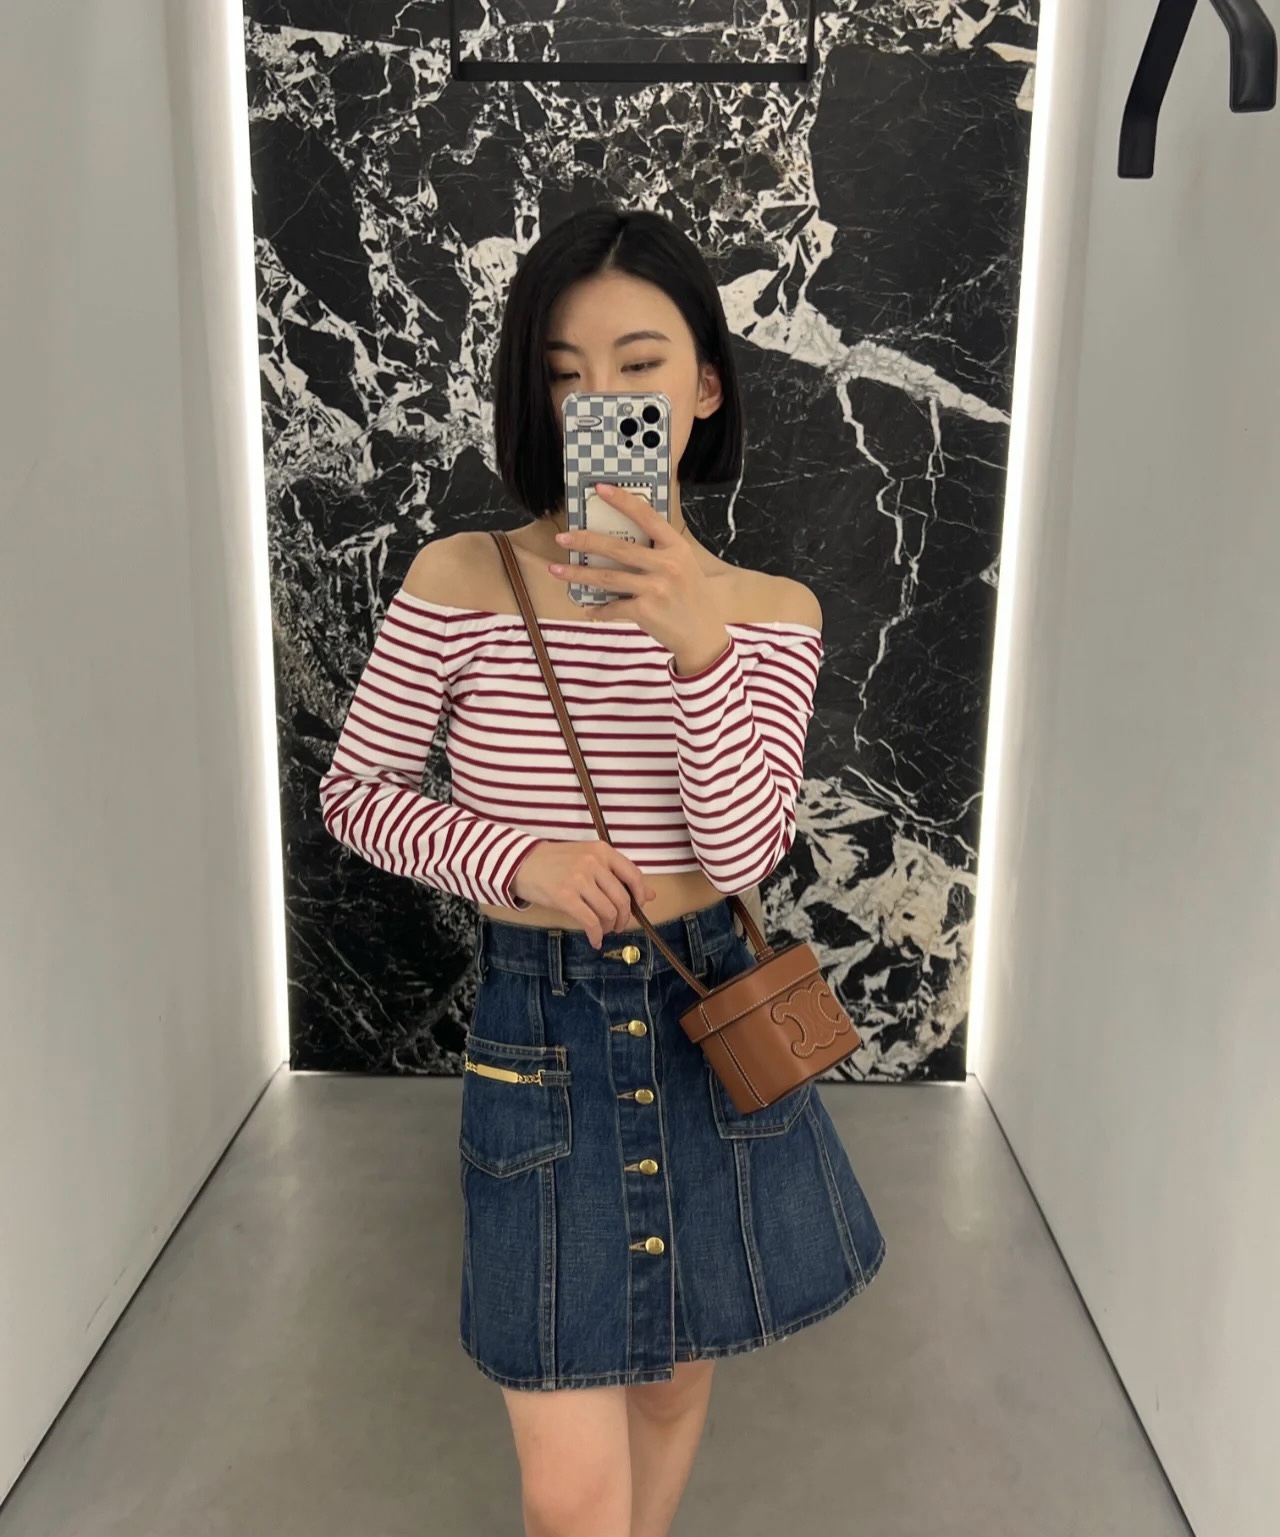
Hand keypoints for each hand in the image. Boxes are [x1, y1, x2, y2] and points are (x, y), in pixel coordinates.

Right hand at [511, 840, 657, 948]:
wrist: (521, 862)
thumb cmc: (557, 861)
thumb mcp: (589, 859)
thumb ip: (618, 874)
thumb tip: (651, 895)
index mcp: (602, 850)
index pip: (633, 875)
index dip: (640, 896)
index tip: (638, 908)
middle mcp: (593, 863)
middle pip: (622, 899)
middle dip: (624, 918)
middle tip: (617, 926)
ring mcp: (579, 879)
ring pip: (608, 912)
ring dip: (609, 927)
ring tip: (603, 930)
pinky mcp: (565, 897)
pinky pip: (590, 922)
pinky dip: (595, 935)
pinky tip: (594, 940)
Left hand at [548, 485, 729, 669]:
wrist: (703, 635)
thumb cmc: (691, 597)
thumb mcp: (684, 566)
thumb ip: (660, 552)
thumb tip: (621, 540)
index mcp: (677, 548)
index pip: (647, 517)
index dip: (622, 501)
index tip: (600, 489)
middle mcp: (667, 565)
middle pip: (618, 548)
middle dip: (586, 541)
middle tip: (563, 537)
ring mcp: (656, 588)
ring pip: (608, 578)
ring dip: (578, 573)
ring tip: (556, 569)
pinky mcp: (646, 611)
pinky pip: (614, 606)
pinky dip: (599, 609)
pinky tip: (589, 609)